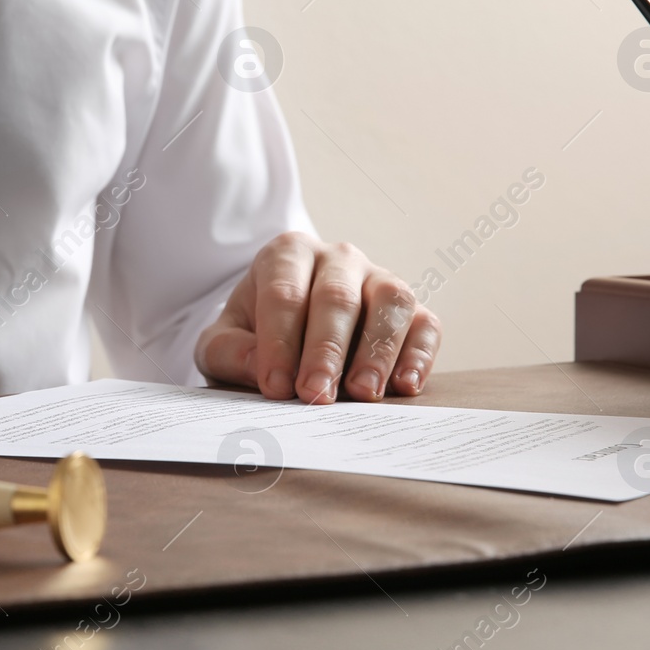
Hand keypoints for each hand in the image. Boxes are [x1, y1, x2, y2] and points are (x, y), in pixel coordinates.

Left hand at [195, 233, 440, 403]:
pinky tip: (405, 385)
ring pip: (390, 301)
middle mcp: (337, 258)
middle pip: (337, 298)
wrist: (290, 327)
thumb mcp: (224, 341)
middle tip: (316, 395)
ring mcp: (379, 278)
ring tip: (363, 393)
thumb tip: (261, 369)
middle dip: (326, 350)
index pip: (284, 294)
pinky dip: (420, 354)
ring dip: (378, 350)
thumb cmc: (254, 333)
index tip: (275, 386)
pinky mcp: (412, 308)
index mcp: (287, 255)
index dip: (279, 342)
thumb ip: (228, 352)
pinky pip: (425, 323)